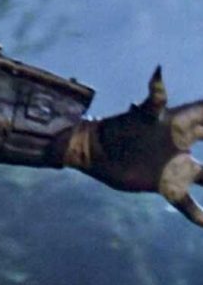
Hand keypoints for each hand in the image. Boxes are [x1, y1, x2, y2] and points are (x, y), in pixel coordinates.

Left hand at [66, 67, 202, 225]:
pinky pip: (184, 200)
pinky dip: (195, 212)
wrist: (91, 151)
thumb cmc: (115, 128)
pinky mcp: (163, 183)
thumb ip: (156, 97)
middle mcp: (181, 143)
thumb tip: (158, 73)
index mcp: (178, 124)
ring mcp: (174, 164)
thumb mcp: (140, 115)